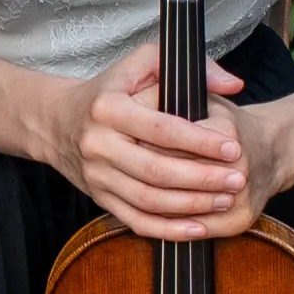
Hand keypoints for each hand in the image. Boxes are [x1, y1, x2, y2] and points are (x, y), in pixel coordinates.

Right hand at [62, 46, 271, 245]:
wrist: (57, 122)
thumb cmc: (111, 89)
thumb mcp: (144, 63)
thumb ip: (193, 67)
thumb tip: (232, 85)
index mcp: (109, 108)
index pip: (161, 129)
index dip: (199, 141)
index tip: (232, 148)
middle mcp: (98, 144)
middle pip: (155, 170)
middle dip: (201, 179)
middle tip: (236, 179)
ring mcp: (97, 175)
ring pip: (148, 200)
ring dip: (190, 205)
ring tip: (225, 199)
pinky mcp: (99, 198)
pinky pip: (136, 221)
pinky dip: (167, 230)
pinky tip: (196, 230)